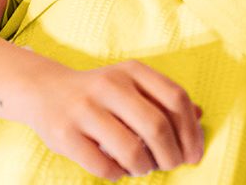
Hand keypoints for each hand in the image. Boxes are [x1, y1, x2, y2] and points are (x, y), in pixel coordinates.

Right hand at [25, 59, 204, 180]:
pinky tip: (119, 169)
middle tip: (171, 165)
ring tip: (143, 167)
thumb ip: (163, 98)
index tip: (194, 153)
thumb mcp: (132, 85)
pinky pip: (103, 166)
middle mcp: (109, 86)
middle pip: (157, 126)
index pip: (176, 98)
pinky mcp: (65, 134)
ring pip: (131, 150)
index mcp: (132, 71)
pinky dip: (118, 174)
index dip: (192, 131)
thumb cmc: (99, 93)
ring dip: (145, 167)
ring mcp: (84, 109)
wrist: (44, 91)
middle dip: (171, 155)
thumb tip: (200, 114)